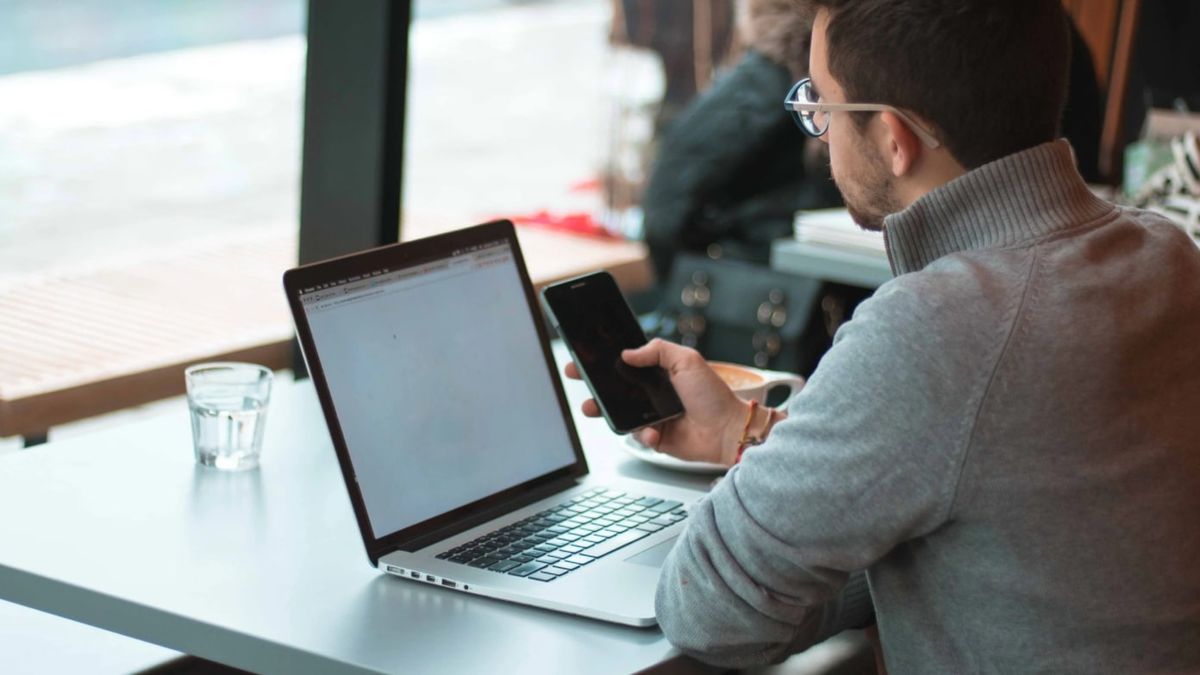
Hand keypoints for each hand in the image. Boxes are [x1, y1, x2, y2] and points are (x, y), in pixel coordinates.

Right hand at [564, 339, 748, 465]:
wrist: (728, 430)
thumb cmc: (713, 395)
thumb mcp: (687, 360)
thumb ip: (657, 351)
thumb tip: (627, 353)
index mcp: (660, 373)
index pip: (626, 364)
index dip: (605, 361)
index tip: (585, 358)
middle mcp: (654, 394)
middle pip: (616, 388)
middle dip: (594, 384)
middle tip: (578, 377)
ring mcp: (653, 416)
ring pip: (620, 413)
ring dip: (604, 411)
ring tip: (592, 407)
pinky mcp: (656, 438)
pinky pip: (638, 436)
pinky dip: (643, 434)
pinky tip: (654, 432)